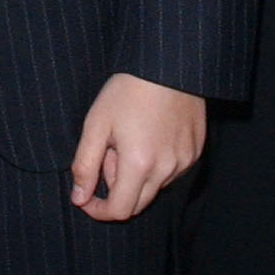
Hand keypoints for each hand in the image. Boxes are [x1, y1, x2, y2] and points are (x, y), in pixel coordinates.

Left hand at [69, 74, 205, 218]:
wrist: (166, 64)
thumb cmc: (128, 90)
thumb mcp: (96, 125)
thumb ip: (85, 166)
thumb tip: (78, 197)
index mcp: (139, 164)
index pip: (120, 210)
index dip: (99, 210)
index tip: (87, 198)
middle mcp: (167, 169)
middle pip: (138, 203)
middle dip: (117, 189)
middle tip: (110, 153)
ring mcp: (185, 161)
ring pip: (155, 186)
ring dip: (138, 175)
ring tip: (131, 138)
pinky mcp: (196, 151)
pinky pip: (172, 171)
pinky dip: (157, 164)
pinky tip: (150, 135)